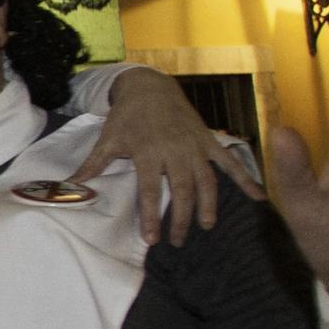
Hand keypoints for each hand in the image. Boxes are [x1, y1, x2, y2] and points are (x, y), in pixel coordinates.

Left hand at [71, 66, 264, 246]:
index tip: (152, 239)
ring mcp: (195, 145)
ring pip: (206, 181)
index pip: (150, 190)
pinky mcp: (209, 140)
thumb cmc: (127, 116)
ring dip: (208, 205)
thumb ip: (93, 165)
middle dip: (180, 218)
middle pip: (182, 190)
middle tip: (177, 241)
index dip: (151, 216)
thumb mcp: (107, 139)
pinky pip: (229, 162)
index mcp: (148, 152)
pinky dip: (245, 179)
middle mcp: (175, 150)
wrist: (150, 86)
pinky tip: (259, 198)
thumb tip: (70, 186)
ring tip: (206, 226)